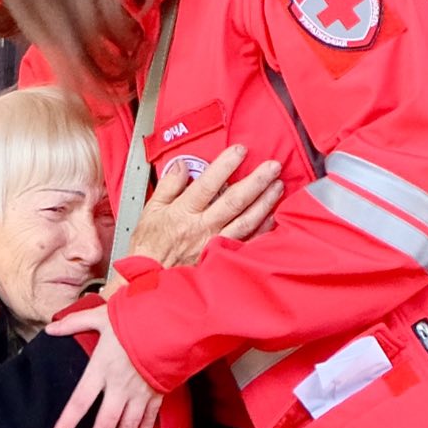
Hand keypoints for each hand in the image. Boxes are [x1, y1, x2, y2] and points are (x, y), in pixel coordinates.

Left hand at [44, 304, 162, 427]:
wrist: (172, 322)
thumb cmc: (135, 317)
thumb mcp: (100, 316)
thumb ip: (74, 324)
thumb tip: (50, 328)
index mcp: (101, 369)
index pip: (79, 403)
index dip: (67, 424)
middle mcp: (119, 386)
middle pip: (104, 424)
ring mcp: (140, 392)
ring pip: (128, 426)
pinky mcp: (158, 391)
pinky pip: (149, 416)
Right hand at [126, 146, 283, 267]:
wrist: (150, 277)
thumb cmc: (150, 245)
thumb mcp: (151, 210)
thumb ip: (168, 185)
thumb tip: (182, 166)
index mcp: (184, 212)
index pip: (208, 183)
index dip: (226, 165)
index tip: (240, 151)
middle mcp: (203, 227)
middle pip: (234, 200)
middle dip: (256, 181)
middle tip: (272, 166)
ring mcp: (215, 243)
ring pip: (246, 221)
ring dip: (264, 202)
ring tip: (277, 186)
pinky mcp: (221, 256)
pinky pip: (247, 242)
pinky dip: (262, 230)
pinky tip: (272, 217)